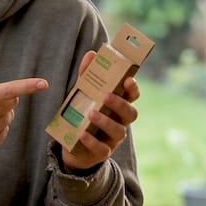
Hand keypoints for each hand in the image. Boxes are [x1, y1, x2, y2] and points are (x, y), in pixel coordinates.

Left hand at [60, 50, 140, 171]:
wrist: (72, 145)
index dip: (133, 89)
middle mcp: (120, 122)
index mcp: (118, 106)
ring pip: (118, 131)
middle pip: (131, 114)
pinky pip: (102, 149)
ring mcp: (113, 138)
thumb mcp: (83, 93)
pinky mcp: (102, 152)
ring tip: (91, 114)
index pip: (132, 97)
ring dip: (106, 122)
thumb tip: (92, 53)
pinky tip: (82, 134)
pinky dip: (93, 142)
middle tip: (106, 96)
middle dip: (120, 104)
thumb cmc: (83, 113)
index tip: (128, 80)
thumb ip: (87, 75)